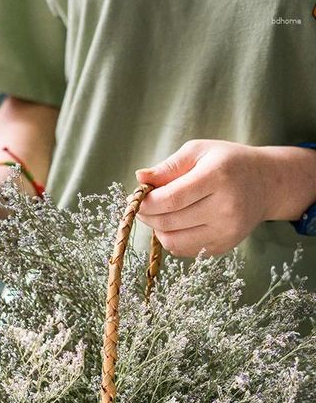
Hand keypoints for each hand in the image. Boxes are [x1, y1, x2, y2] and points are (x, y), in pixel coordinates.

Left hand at [135, 139, 315, 256]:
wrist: (266, 183)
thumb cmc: (227, 163)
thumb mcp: (198, 152)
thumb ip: (168, 166)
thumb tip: (140, 177)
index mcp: (218, 177)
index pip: (171, 199)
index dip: (146, 203)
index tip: (136, 199)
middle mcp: (226, 207)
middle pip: (169, 222)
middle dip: (148, 216)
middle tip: (144, 207)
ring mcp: (226, 230)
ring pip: (173, 241)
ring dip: (158, 230)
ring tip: (160, 214)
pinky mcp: (224, 246)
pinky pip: (184, 250)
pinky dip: (172, 239)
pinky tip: (177, 224)